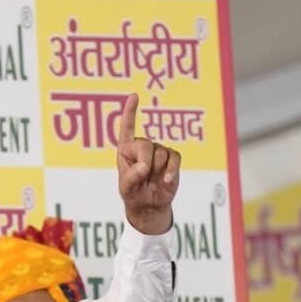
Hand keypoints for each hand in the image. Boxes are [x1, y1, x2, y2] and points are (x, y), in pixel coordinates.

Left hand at [117, 93, 179, 234]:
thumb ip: (131, 177)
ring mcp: (158, 151)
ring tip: (152, 180)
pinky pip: (175, 158)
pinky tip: (166, 180)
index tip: (134, 96)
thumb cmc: (133, 194)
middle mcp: (142, 146)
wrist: (149, 205)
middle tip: (144, 176)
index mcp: (126, 149)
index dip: (130, 112)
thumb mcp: (126, 188)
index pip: (127, 128)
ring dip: (157, 170)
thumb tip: (144, 166)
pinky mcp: (172, 158)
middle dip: (145, 162)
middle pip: (146, 145)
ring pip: (161, 154)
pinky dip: (171, 170)